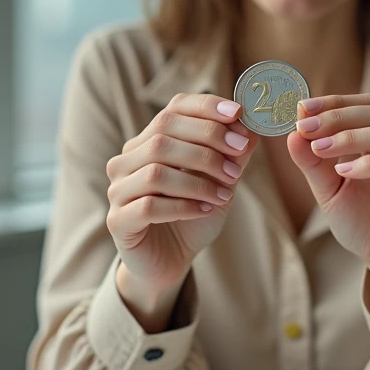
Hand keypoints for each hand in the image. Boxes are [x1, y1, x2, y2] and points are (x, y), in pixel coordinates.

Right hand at [106, 93, 257, 327]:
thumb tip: (252, 127)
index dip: (205, 108)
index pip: (173, 109)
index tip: (238, 114)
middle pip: (163, 137)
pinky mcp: (118, 220)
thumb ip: (232, 156)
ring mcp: (118, 189)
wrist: (170, 261)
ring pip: (156, 172)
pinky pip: (150, 206)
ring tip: (226, 194)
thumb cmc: (193, 215)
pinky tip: (204, 210)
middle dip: (207, 146)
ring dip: (198, 181)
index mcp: (149, 140)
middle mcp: (127, 160)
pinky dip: (183, 206)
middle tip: (238, 163)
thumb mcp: (220, 182)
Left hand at [287, 94, 369, 339]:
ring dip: (353, 137)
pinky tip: (346, 171)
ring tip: (320, 149)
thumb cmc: (367, 226)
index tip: (301, 108)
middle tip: (306, 127)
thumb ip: (313, 162)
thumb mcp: (330, 191)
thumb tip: (293, 131)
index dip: (337, 102)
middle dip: (340, 117)